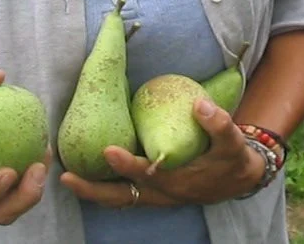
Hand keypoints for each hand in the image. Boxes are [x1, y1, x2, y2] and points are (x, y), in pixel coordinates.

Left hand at [59, 97, 262, 207]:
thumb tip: (199, 103)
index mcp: (176, 180)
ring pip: (117, 199)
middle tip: (65, 177)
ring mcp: (154, 196)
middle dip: (91, 190)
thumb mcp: (232, 142)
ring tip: (65, 177)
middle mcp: (160, 193)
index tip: (107, 150)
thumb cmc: (232, 159)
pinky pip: (122, 195)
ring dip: (91, 192)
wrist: (238, 180)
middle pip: (120, 197)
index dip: (126, 164)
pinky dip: (102, 189)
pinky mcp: (151, 193)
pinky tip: (85, 174)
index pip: (145, 173)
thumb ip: (218, 123)